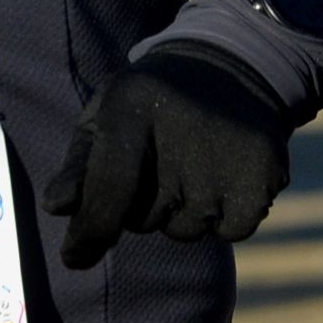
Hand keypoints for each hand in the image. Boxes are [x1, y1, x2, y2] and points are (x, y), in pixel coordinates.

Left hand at [41, 47, 292, 266]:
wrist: (235, 67)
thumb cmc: (153, 100)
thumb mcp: (107, 114)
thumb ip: (79, 163)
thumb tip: (56, 207)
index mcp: (133, 109)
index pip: (108, 191)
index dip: (89, 232)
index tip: (74, 256)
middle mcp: (183, 133)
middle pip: (144, 219)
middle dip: (141, 208)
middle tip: (158, 167)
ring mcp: (227, 157)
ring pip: (186, 230)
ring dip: (182, 213)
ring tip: (192, 166)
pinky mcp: (265, 175)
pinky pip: (230, 231)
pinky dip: (223, 217)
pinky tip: (222, 177)